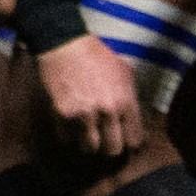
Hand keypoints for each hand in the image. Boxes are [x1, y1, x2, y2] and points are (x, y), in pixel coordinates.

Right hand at [31, 32, 144, 160]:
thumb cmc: (98, 56)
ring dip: (87, 144)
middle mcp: (107, 112)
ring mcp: (83, 114)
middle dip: (108, 148)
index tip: (122, 139)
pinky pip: (66, 139)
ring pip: (89, 149)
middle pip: (112, 150)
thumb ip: (131, 98)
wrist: (65, 44)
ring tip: (85, 136)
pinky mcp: (61, 114)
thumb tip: (133, 120)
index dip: (128, 143)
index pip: (134, 140)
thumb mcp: (125, 73)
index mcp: (126, 102)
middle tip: (103, 141)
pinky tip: (69, 127)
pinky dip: (67, 137)